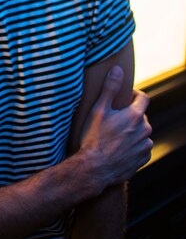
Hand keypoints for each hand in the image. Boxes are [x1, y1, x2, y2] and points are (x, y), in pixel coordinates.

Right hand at [80, 66, 152, 189]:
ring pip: (141, 132)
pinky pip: (141, 147)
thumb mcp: (99, 110)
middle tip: (113, 118)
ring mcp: (145, 146)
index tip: (125, 96)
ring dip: (132, 131)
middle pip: (140, 116)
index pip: (143, 98)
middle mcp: (144, 130)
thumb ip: (110, 88)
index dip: (135, 95)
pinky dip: (133, 145)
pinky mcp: (143, 159)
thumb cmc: (94, 138)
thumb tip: (118, 69)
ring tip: (114, 135)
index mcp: (135, 116)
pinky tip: (118, 147)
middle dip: (130, 114)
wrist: (94, 169)